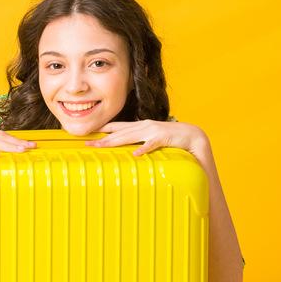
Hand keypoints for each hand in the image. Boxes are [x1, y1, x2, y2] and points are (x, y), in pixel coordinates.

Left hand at [84, 120, 216, 177]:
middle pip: (118, 133)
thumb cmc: (171, 140)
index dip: (102, 130)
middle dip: (102, 139)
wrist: (193, 136)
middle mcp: (143, 126)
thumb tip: (126, 152)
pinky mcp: (164, 137)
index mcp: (140, 127)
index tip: (88, 135)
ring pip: (130, 137)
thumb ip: (139, 144)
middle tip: (87, 144)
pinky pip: (152, 144)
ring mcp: (153, 131)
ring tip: (101, 146)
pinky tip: (136, 154)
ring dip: (115, 141)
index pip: (117, 128)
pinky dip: (144, 149)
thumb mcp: (151, 141)